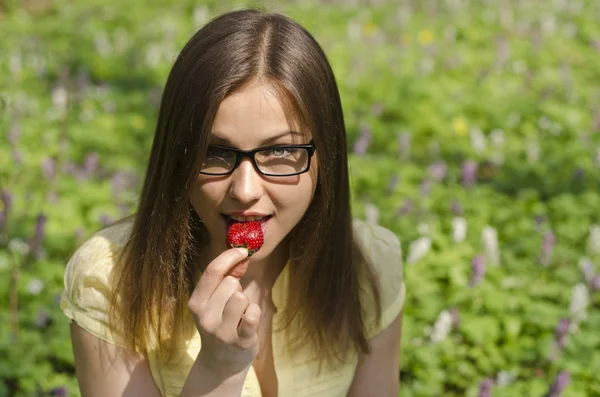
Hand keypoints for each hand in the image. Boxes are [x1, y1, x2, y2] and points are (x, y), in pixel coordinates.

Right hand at [187, 247, 261, 376]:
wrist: (221, 363)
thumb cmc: (220, 324)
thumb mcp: (214, 302)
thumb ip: (226, 278)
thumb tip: (241, 254)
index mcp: (196, 303)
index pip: (213, 271)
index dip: (230, 256)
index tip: (243, 251)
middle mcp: (205, 317)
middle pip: (231, 283)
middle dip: (238, 288)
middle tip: (234, 304)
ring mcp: (221, 331)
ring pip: (242, 297)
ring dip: (246, 302)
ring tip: (240, 314)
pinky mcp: (240, 341)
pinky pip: (252, 314)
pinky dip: (255, 312)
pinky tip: (249, 321)